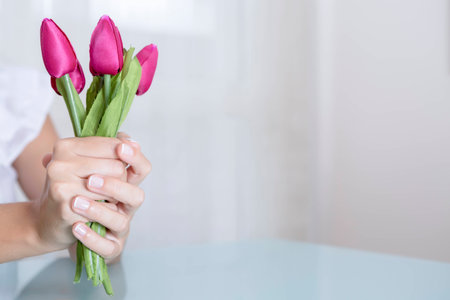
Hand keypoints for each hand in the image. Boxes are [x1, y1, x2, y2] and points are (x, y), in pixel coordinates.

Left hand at [36, 135, 149, 257]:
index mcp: (126, 183)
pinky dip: (92, 238)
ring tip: (75, 202)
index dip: (134, 158)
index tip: (120, 147)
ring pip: (120, 221)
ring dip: (98, 211)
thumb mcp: (85, 166)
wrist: (58, 223)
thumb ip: (98, 150)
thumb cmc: (79, 191)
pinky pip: (107, 247)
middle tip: (90, 179)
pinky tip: (76, 227)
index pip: (141, 169)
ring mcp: (119, 228)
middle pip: (136, 195)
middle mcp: (127, 206)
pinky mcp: (109, 248)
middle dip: (114, 186)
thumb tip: (117, 135)